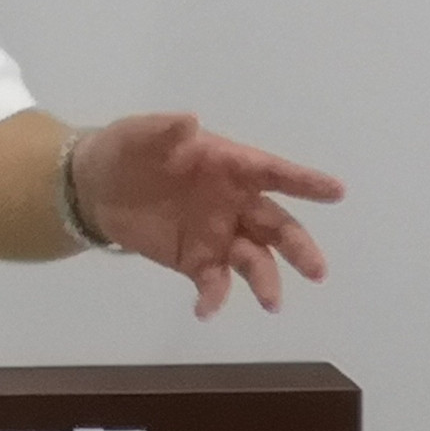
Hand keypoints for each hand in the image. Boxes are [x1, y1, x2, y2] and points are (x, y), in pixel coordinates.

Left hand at [71, 113, 344, 318]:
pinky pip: (214, 283)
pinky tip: (204, 310)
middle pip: (277, 226)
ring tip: (271, 302)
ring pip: (255, 260)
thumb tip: (189, 120)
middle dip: (298, 247)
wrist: (94, 185)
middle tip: (316, 270)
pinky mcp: (196, 262)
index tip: (336, 191)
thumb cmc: (126, 150)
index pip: (273, 173)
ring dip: (266, 280)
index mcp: (229, 166)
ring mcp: (219, 235)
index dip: (304, 181)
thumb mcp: (139, 134)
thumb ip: (164, 129)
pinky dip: (214, 298)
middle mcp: (235, 203)